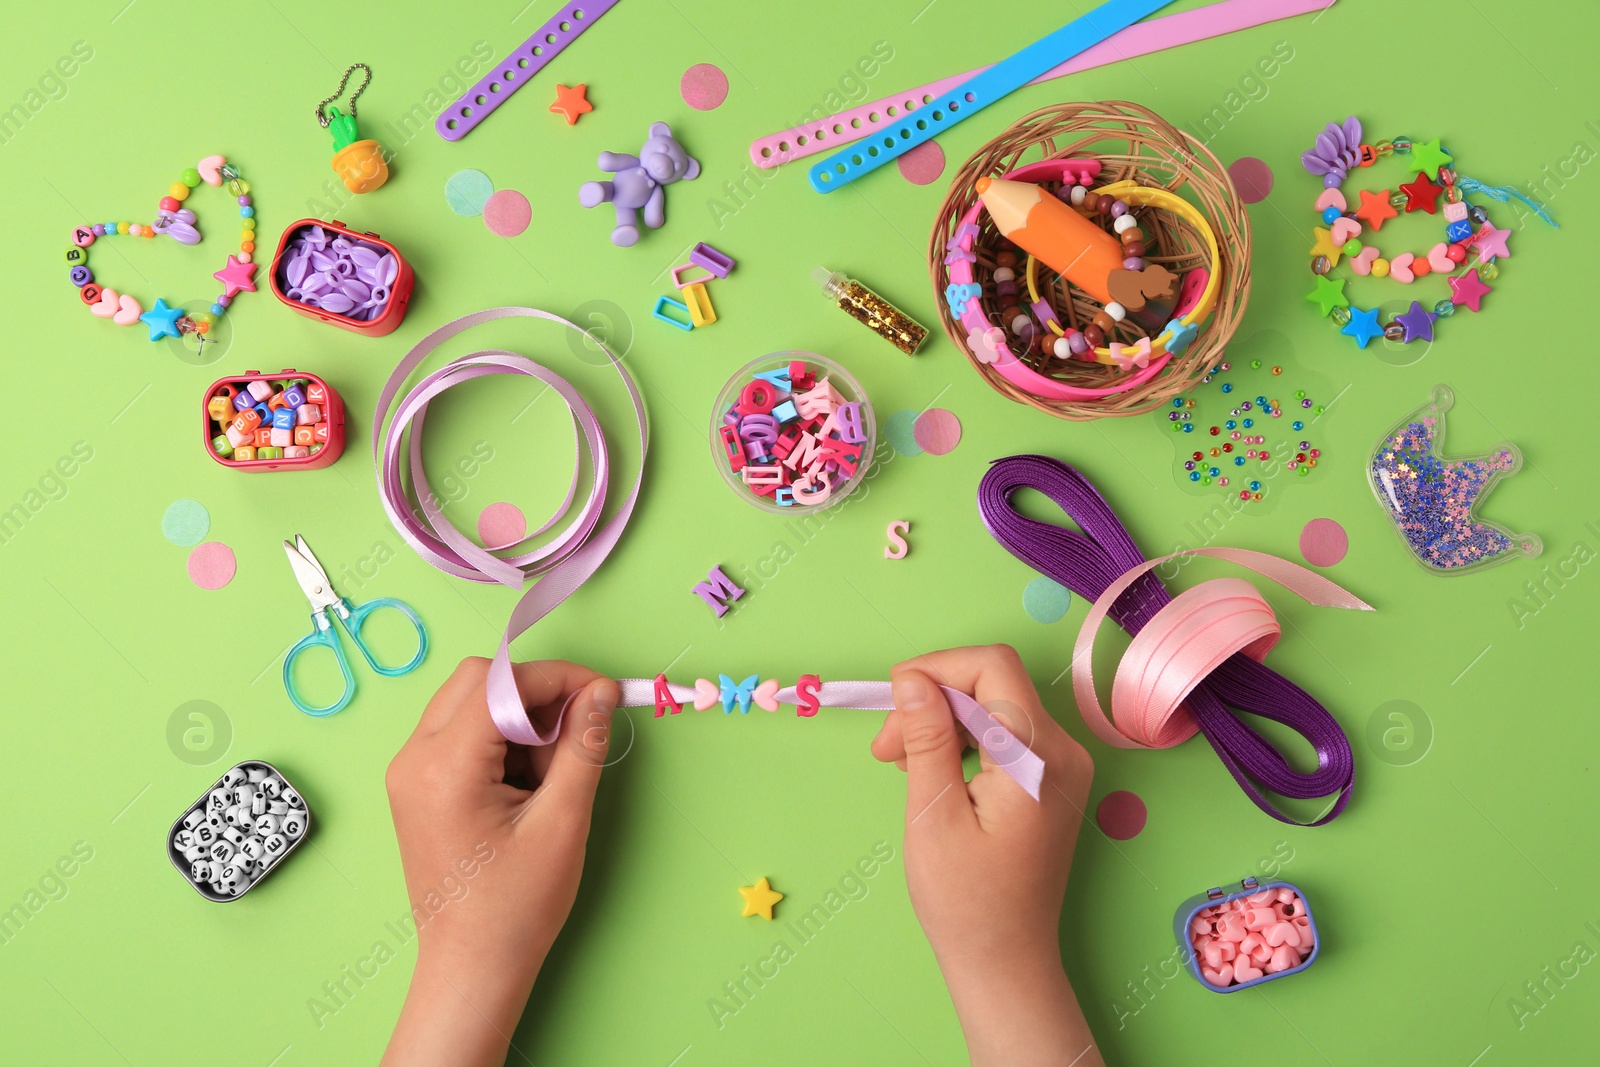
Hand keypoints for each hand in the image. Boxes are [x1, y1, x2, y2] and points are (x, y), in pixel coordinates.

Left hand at [382, 658, 617, 1066]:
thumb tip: (600, 693)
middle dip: (536, 693)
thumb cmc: (515, 907)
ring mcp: (409, 771)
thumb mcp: (562, 822)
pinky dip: (501, 738)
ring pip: (470, 701)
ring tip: (552, 771)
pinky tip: (528, 782)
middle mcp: (414, 759)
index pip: (502, 684)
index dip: (558, 678)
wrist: (471, 966)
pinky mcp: (417, 785)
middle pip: (479, 680)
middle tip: (578, 728)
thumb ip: (583, 747)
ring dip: (519, 716)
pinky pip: (461, 731)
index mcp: (444, 767)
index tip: (603, 693)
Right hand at [871, 645, 1101, 1066]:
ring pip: (995, 705)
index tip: (894, 699)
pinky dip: (963, 738)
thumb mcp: (934, 813)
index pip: (993, 666)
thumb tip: (912, 679)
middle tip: (885, 748)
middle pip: (993, 683)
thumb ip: (927, 738)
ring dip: (943, 720)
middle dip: (933, 699)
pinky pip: (1005, 732)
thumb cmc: (965, 900)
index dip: (937, 667)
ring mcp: (1063, 765)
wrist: (1005, 959)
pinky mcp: (1052, 779)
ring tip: (901, 762)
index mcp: (1039, 757)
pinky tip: (931, 769)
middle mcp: (1064, 751)